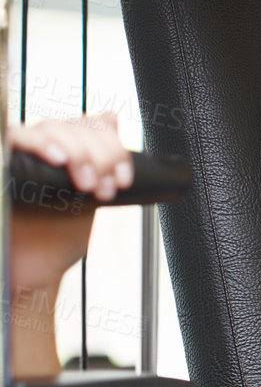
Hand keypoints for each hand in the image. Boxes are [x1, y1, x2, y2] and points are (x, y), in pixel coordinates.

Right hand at [11, 113, 130, 294]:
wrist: (34, 271)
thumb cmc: (57, 237)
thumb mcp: (89, 197)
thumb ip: (100, 160)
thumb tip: (111, 116)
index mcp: (64, 150)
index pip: (88, 125)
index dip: (111, 147)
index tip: (123, 180)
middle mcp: (39, 147)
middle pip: (70, 125)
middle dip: (98, 154)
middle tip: (104, 187)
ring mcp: (18, 154)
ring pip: (47, 128)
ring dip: (77, 152)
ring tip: (88, 183)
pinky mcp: (3, 165)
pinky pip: (14, 139)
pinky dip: (40, 144)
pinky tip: (59, 159)